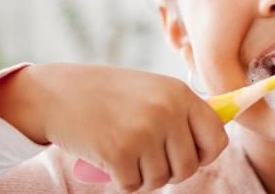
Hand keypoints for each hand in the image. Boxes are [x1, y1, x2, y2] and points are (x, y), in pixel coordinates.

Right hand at [0, 63, 227, 192]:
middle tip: (148, 158)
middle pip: (189, 166)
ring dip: (144, 176)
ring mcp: (144, 132)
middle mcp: (167, 111)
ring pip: (161, 179)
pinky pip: (133, 186)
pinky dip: (122, 180)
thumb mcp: (153, 90)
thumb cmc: (108, 95)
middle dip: (170, 170)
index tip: (191, 155)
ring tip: (126, 153)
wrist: (57, 93)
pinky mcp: (119, 153)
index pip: (217, 138)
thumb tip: (214, 142)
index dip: (206, 154)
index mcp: (180, 94)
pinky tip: (109, 158)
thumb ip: (182, 113)